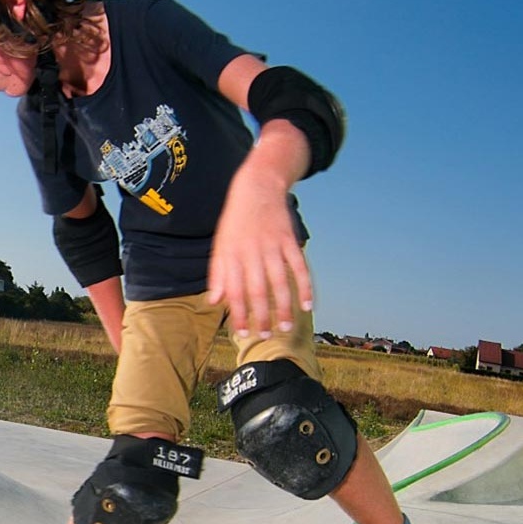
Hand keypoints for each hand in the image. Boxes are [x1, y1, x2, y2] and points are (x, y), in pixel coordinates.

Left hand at [206, 169, 312, 338]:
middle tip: (265, 336)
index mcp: (232, 256)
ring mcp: (272, 246)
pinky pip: (299, 266)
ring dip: (283, 307)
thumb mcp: (220, 245)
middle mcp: (251, 252)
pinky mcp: (289, 240)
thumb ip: (218, 274)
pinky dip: (305, 286)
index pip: (234, 291)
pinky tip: (308, 305)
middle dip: (261, 316)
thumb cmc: (235, 222)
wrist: (256, 187)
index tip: (241, 332)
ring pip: (280, 282)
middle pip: (257, 290)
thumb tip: (214, 301)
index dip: (237, 314)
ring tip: (285, 326)